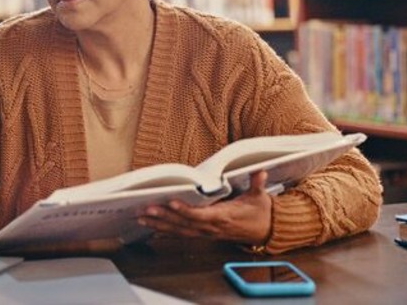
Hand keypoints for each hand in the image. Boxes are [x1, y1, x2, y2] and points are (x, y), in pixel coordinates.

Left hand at [137, 170, 272, 245]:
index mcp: (224, 216)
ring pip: (179, 230)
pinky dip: (165, 230)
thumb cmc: (260, 212)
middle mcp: (212, 227)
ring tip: (141, 217)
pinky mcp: (204, 234)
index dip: (186, 211)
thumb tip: (259, 171)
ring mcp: (207, 232)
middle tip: (145, 209)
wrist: (265, 231)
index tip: (171, 203)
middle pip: (184, 223)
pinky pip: (182, 233)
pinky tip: (151, 226)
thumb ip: (257, 184)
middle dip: (164, 217)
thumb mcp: (260, 197)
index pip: (201, 215)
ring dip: (160, 224)